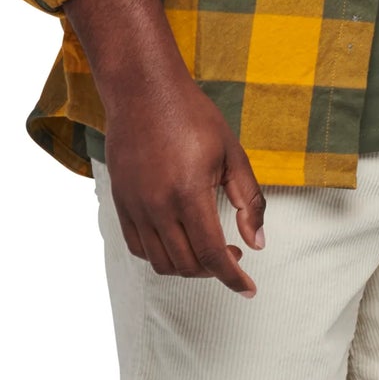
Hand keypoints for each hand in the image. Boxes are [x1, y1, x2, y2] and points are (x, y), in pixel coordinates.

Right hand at [66, 0, 265, 295]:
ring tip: (207, 250)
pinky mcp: (121, 203)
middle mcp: (157, 205)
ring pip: (161, 263)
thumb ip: (248, 201)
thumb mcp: (232, 154)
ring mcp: (135, 206)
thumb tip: (257, 243)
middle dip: (214, 271)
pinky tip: (179, 241)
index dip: (233, 277)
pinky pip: (139, 248)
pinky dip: (161, 256)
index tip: (248, 288)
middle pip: (187, 265)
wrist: (142, 91)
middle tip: (232, 256)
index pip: (212, 254)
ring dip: (188, 267)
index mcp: (188, 192)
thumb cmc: (192, 116)